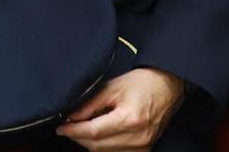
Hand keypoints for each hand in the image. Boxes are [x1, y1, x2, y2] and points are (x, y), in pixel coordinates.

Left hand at [55, 67, 186, 150]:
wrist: (167, 87)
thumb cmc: (142, 83)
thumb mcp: (113, 87)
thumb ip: (90, 104)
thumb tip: (71, 117)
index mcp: (129, 119)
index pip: (93, 132)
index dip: (73, 131)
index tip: (61, 128)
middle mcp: (138, 137)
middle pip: (98, 146)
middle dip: (79, 138)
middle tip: (68, 127)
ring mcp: (143, 147)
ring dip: (91, 144)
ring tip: (84, 129)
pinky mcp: (145, 150)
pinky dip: (104, 147)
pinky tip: (99, 136)